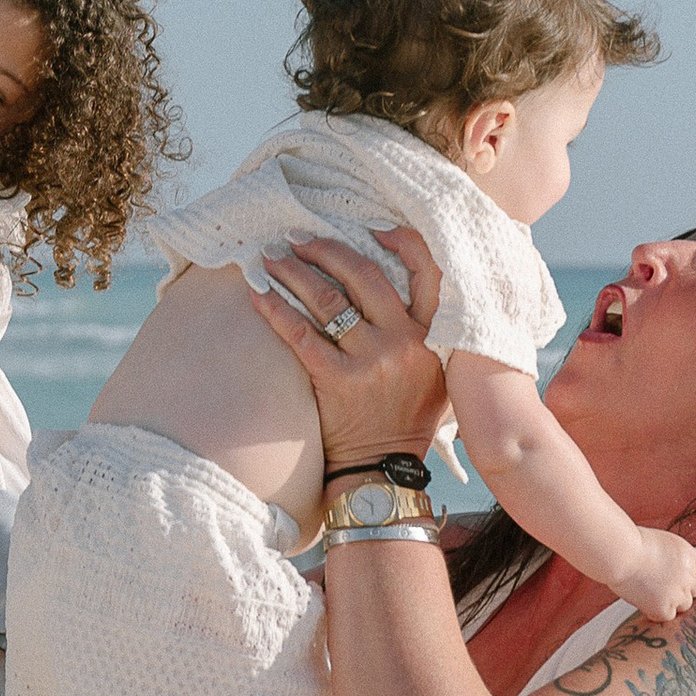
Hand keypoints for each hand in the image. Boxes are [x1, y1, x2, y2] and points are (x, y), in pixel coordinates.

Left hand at [244, 225, 446, 467]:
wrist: (384, 469)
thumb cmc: (407, 419)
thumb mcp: (438, 374)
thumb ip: (429, 333)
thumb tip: (400, 287)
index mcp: (433, 335)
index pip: (427, 272)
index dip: (402, 241)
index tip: (372, 226)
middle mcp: (405, 341)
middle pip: (364, 275)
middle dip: (326, 250)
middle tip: (297, 238)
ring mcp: (370, 361)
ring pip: (328, 299)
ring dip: (294, 272)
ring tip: (270, 257)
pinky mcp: (337, 380)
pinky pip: (300, 334)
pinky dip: (276, 309)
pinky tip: (257, 293)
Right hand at [614, 529, 695, 622]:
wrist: (621, 555)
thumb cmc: (630, 545)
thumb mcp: (660, 543)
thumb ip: (672, 557)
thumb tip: (670, 568)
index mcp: (688, 554)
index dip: (688, 575)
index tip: (676, 577)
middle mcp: (688, 574)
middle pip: (695, 589)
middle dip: (681, 589)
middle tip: (660, 587)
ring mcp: (678, 592)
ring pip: (684, 604)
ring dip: (671, 602)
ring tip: (650, 593)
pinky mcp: (665, 607)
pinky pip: (667, 615)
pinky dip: (656, 611)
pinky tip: (643, 601)